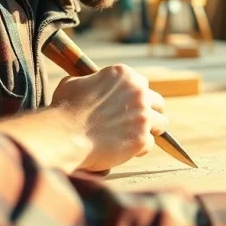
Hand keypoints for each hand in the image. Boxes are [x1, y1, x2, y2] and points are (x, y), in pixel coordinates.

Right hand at [50, 64, 167, 172]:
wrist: (64, 134)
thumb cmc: (65, 109)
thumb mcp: (74, 83)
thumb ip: (89, 81)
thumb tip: (89, 84)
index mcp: (123, 75)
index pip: (141, 84)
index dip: (135, 97)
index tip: (129, 106)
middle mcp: (138, 92)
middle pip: (158, 102)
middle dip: (149, 112)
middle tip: (138, 123)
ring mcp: (143, 115)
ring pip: (161, 123)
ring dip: (150, 130)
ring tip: (136, 137)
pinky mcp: (142, 138)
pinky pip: (149, 144)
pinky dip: (138, 149)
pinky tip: (125, 150)